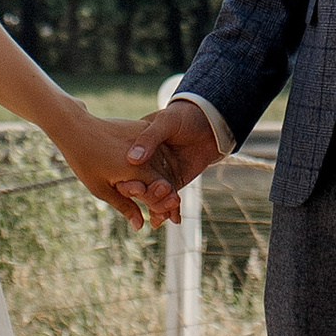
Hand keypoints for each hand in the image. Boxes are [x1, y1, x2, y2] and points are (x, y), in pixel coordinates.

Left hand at [60, 108, 192, 232]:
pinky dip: (157, 163)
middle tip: (170, 215)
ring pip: (163, 162)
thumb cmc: (85, 161)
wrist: (76, 128)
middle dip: (169, 197)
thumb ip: (125, 206)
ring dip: (165, 180)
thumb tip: (140, 225)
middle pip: (166, 178)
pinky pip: (155, 148)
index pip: (164, 192)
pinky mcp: (141, 128)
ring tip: (164, 196)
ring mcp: (146, 138)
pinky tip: (156, 174)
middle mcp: (147, 152)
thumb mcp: (102, 189)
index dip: (167, 208)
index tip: (171, 221)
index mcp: (139, 170)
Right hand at [115, 95, 220, 230]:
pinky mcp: (173, 182)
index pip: (125, 168)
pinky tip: (173, 219)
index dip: (127, 180)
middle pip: (139, 186)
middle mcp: (145, 164)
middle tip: (153, 198)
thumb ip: (149, 139)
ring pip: (153, 196)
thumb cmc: (184, 116)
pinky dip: (170, 211)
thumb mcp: (166, 122)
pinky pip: (168, 199)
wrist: (210, 123)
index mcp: (135, 147)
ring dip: (158, 206)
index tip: (132, 187)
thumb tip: (133, 159)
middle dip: (145, 195)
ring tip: (165, 211)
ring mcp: (159, 174)